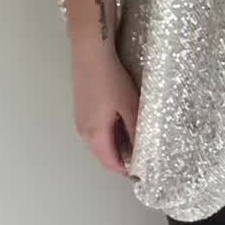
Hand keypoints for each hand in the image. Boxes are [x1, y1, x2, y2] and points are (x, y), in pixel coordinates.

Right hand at [71, 44, 140, 179]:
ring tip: (137, 135)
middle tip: (143, 152)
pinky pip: (96, 128)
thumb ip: (135, 131)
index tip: (142, 169)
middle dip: (122, 157)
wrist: (91, 53)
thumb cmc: (109, 79)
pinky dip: (110, 131)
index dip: (126, 170)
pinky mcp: (82, 108)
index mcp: (94, 135)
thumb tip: (142, 150)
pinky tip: (123, 119)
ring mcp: (80, 119)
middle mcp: (83, 131)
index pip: (110, 163)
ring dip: (117, 143)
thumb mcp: (130, 107)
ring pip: (100, 141)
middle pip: (104, 154)